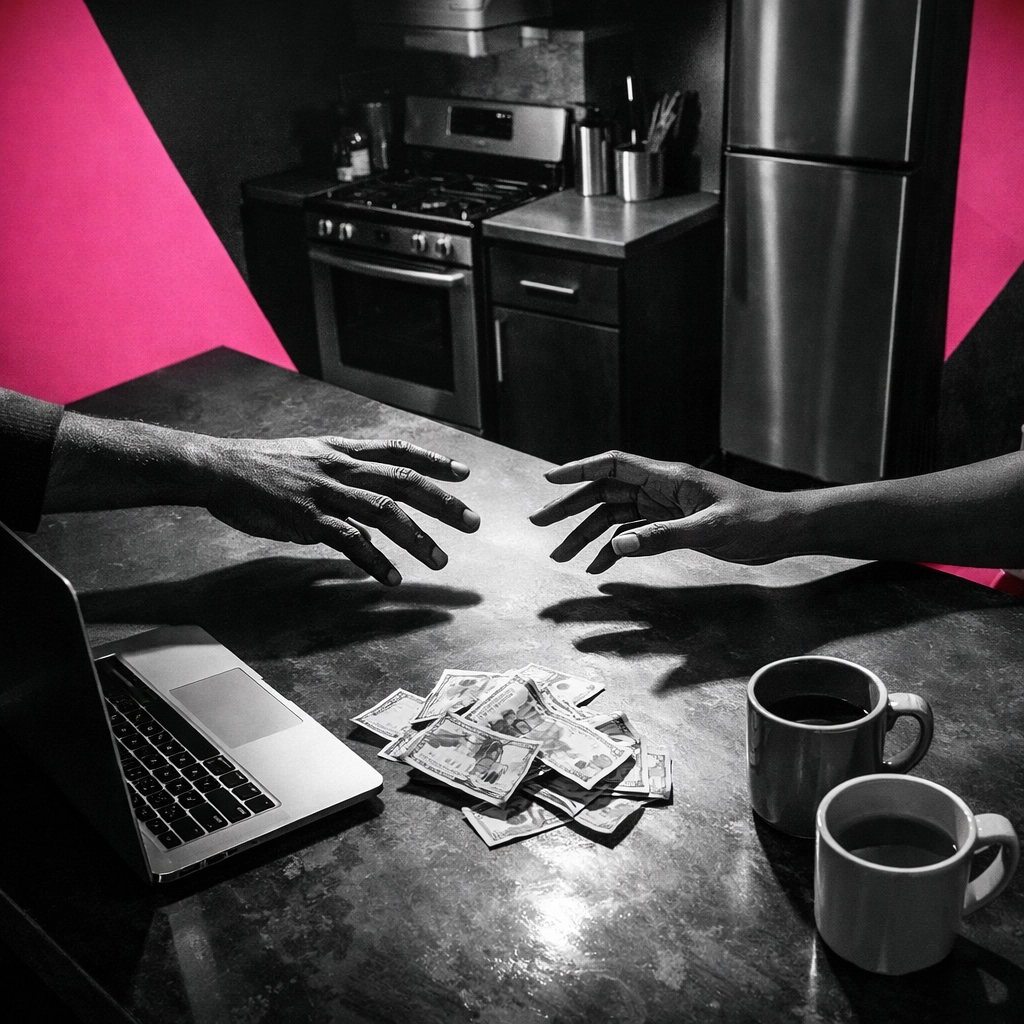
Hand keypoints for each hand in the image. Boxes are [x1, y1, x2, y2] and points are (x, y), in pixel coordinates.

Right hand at [202, 436, 479, 584]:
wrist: (219, 468)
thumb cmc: (262, 467)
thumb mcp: (308, 456)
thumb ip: (340, 478)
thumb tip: (360, 511)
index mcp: (343, 450)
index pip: (399, 451)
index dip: (434, 461)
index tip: (463, 474)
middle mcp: (341, 467)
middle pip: (404, 483)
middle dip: (443, 503)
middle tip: (473, 522)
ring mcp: (326, 491)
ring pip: (385, 512)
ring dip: (417, 539)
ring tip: (441, 562)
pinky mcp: (308, 517)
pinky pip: (349, 540)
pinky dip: (374, 560)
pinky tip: (391, 578)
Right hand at [529, 451, 788, 571]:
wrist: (784, 530)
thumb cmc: (754, 520)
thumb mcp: (709, 530)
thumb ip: (662, 537)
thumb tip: (618, 546)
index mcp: (667, 477)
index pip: (613, 465)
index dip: (578, 469)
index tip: (548, 480)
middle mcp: (660, 488)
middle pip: (604, 492)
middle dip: (570, 507)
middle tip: (540, 523)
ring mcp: (664, 507)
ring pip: (614, 516)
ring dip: (587, 534)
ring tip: (562, 556)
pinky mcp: (672, 525)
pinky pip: (633, 534)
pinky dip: (614, 549)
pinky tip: (599, 566)